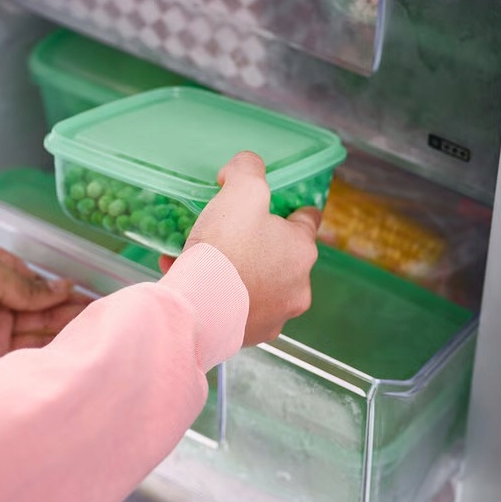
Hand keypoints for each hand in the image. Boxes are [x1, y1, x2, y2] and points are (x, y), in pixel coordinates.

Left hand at [0, 242, 89, 379]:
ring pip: (39, 326)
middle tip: (100, 313)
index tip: (90, 295)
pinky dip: (49, 347)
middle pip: (42, 305)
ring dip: (64, 326)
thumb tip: (63, 287)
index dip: (62, 289)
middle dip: (69, 307)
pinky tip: (72, 345)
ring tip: (94, 327)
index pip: (37, 281)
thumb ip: (29, 285)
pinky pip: (28, 349)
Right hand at [160, 151, 320, 345]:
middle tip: (229, 235)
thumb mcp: (241, 192)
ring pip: (258, 286)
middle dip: (259, 245)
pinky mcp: (248, 336)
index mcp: (302, 250)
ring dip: (237, 272)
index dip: (293, 210)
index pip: (309, 221)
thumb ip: (247, 170)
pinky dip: (219, 295)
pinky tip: (191, 282)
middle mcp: (297, 287)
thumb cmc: (225, 250)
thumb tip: (244, 166)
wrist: (199, 309)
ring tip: (204, 262)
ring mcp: (274, 315)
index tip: (281, 207)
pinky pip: (235, 309)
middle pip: (281, 256)